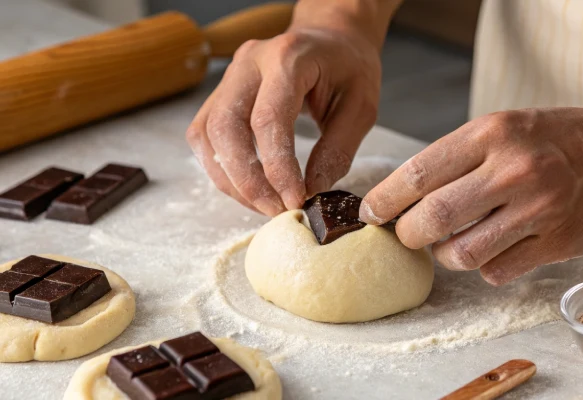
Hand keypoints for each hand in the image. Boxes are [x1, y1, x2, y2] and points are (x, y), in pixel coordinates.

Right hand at [186, 18, 381, 215]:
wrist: (330, 39)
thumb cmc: (348, 68)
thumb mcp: (361, 107)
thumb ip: (337, 150)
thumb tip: (311, 192)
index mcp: (287, 58)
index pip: (268, 120)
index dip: (277, 168)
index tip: (294, 201)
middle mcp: (248, 63)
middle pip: (226, 128)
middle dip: (247, 180)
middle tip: (274, 209)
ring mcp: (228, 77)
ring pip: (207, 135)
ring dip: (231, 179)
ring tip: (263, 204)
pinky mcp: (220, 94)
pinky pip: (205, 136)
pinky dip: (221, 168)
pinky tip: (248, 187)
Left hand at [360, 108, 582, 284]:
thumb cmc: (546, 139)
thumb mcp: (498, 128)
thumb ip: (450, 159)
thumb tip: (399, 197)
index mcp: (490, 134)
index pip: (418, 173)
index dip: (384, 199)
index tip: (369, 213)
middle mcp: (513, 170)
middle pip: (432, 218)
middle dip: (406, 234)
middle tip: (405, 233)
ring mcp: (537, 210)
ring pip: (461, 254)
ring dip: (443, 255)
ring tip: (447, 242)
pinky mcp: (555, 243)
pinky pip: (495, 271)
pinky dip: (482, 267)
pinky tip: (489, 247)